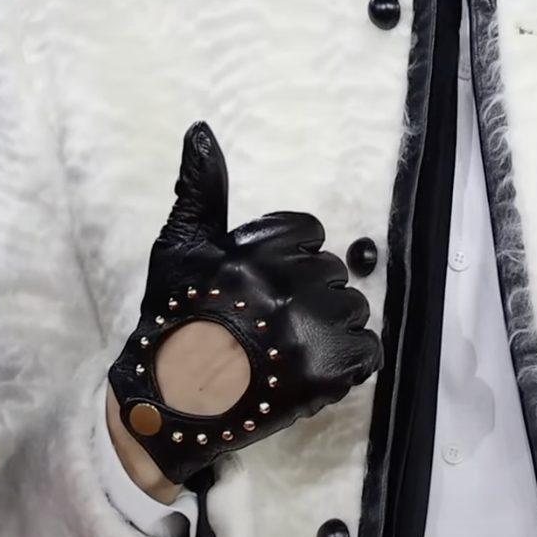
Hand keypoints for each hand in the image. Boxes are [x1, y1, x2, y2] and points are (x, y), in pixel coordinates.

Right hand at [107, 121, 381, 486]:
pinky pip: (367, 351)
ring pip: (353, 309)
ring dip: (330, 326)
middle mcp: (289, 285)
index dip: (290, 258)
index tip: (264, 285)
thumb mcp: (181, 246)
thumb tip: (201, 131)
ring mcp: (310, 331)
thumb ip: (202, 188)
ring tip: (289, 347)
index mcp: (259, 249)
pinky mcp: (327, 374)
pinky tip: (312, 367)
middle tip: (271, 321)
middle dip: (309, 292)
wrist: (169, 405)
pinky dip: (348, 360)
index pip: (310, 233)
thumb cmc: (174, 320)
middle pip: (332, 272)